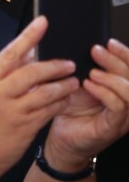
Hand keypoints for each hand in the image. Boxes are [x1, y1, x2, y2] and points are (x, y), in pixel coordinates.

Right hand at [0, 17, 78, 181]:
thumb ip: (1, 77)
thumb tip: (22, 56)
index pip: (9, 53)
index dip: (28, 36)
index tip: (42, 23)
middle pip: (30, 71)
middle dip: (53, 65)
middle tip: (68, 63)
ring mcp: (10, 112)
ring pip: (43, 92)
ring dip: (62, 85)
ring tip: (72, 82)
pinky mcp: (23, 129)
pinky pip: (47, 111)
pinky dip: (59, 104)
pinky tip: (65, 100)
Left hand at [45, 38, 128, 167]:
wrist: (60, 139)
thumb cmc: (68, 110)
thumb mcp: (75, 83)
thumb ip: (80, 67)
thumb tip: (77, 46)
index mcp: (119, 89)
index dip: (125, 54)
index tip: (109, 42)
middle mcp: (125, 102)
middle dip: (116, 61)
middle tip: (97, 52)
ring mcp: (122, 116)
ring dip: (112, 78)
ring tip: (92, 72)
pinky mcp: (112, 127)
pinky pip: (118, 107)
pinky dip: (105, 93)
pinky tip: (89, 85)